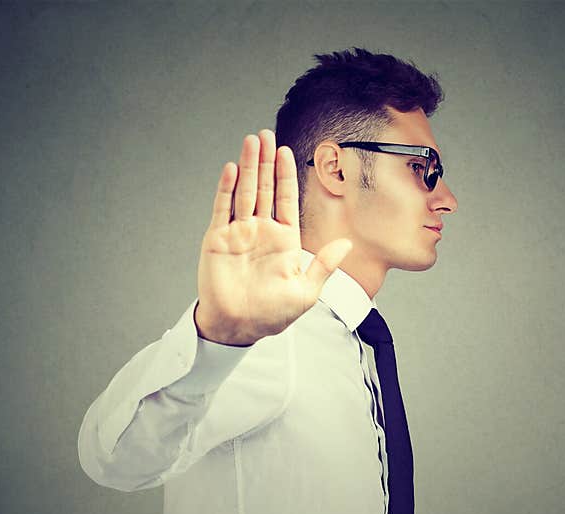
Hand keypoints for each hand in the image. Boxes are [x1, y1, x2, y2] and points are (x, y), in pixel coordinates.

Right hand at [195, 130, 351, 344]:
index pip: (286, 199)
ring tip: (251, 141)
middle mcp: (261, 231)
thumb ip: (324, 265)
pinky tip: (233, 169)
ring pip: (244, 192)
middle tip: (266, 134)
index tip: (287, 151)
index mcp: (284, 240)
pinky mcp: (218, 239)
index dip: (286, 175)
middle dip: (266, 161)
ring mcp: (239, 233)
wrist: (239, 327)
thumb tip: (346, 244)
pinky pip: (222, 208)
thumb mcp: (306, 292)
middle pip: (265, 188)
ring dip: (248, 166)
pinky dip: (226, 188)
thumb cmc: (272, 315)